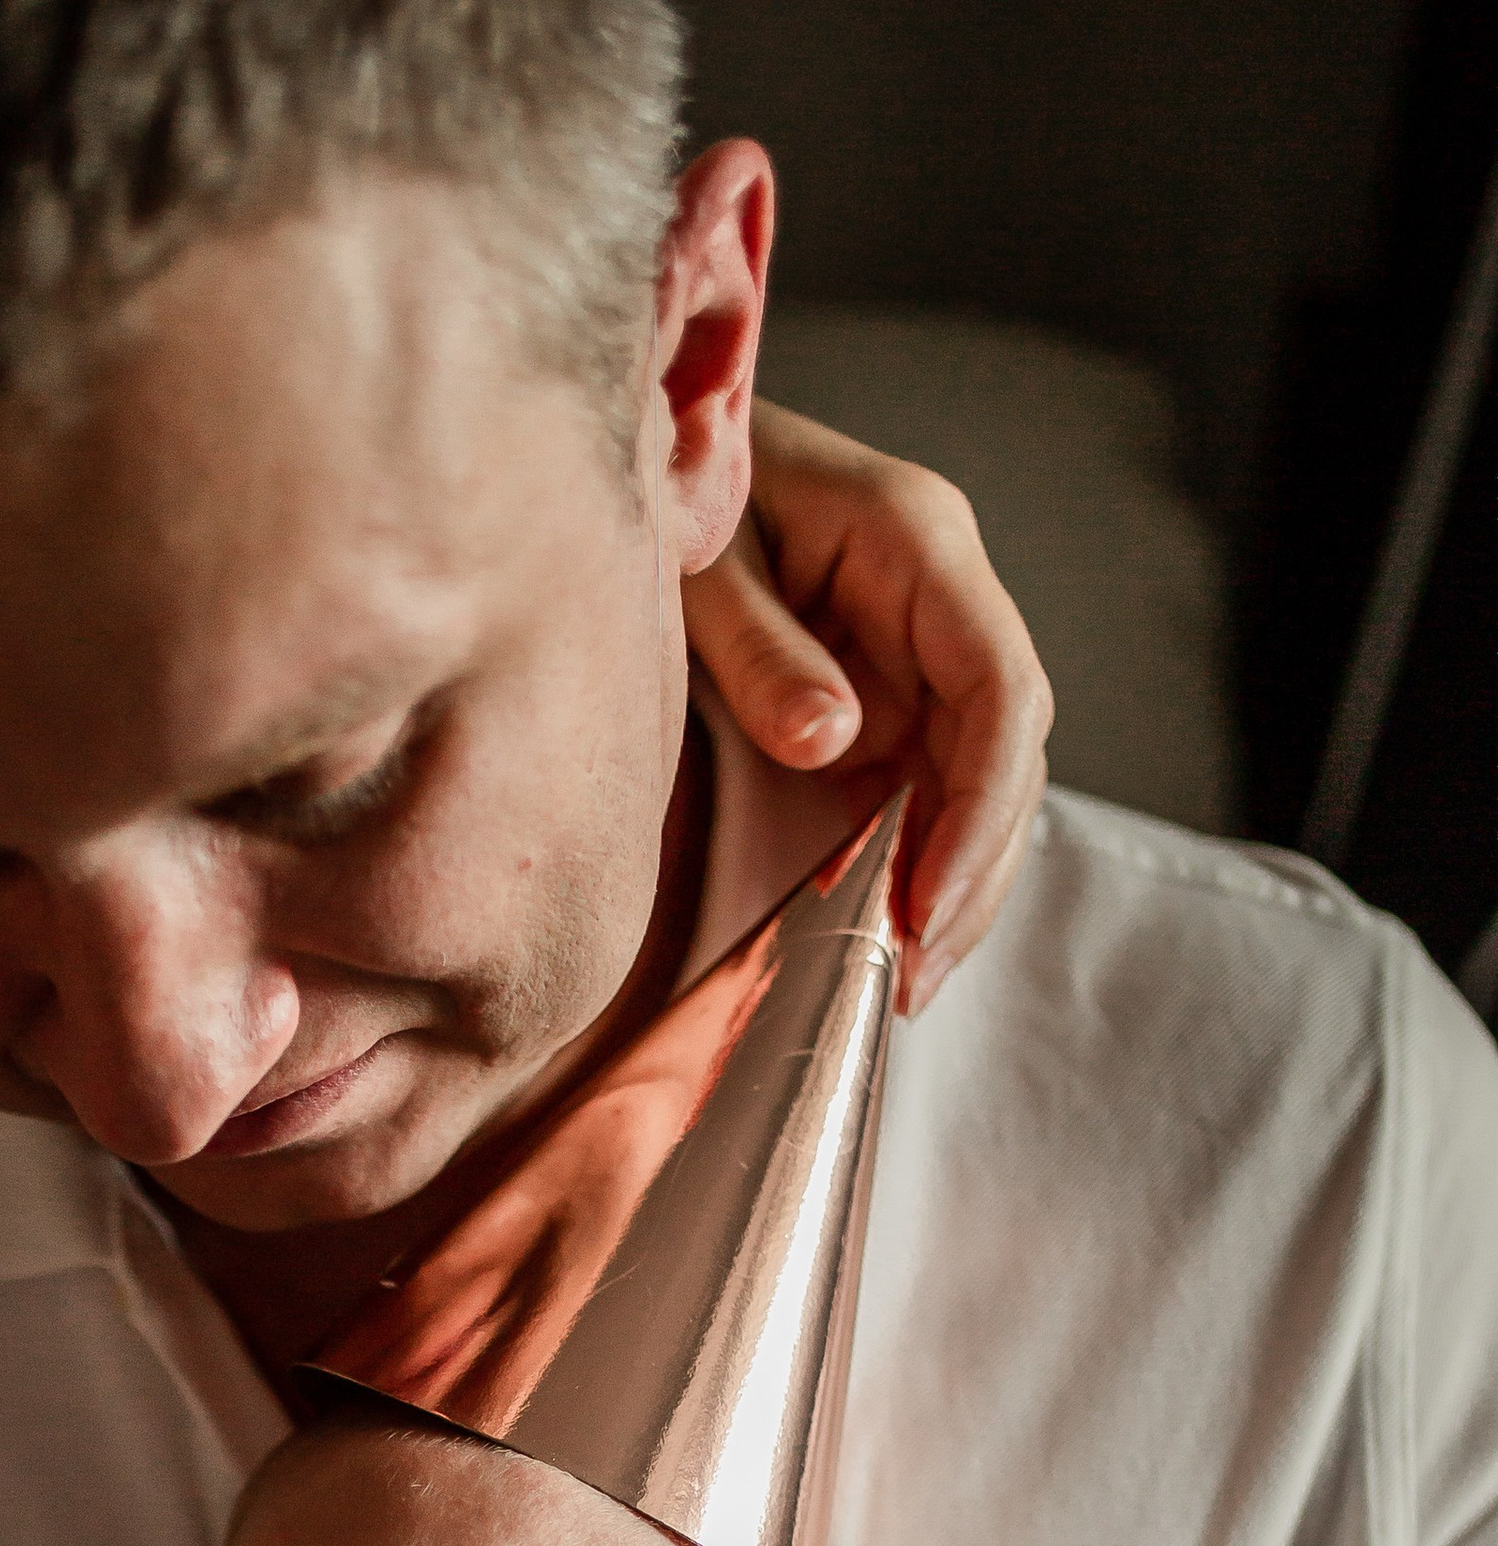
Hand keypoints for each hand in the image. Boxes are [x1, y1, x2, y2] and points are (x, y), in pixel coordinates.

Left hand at [684, 398, 1052, 1010]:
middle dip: (971, 871)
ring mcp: (921, 645)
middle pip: (1006, 748)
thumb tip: (832, 740)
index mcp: (916, 539)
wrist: (650, 455)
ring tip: (902, 981)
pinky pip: (928, 785)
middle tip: (912, 977)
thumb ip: (758, 648)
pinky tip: (878, 932)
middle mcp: (941, 593)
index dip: (981, 809)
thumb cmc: (668, 486)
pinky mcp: (889, 689)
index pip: (999, 687)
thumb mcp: (697, 562)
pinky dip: (912, 863)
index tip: (929, 906)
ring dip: (952, 883)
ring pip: (981, 778)